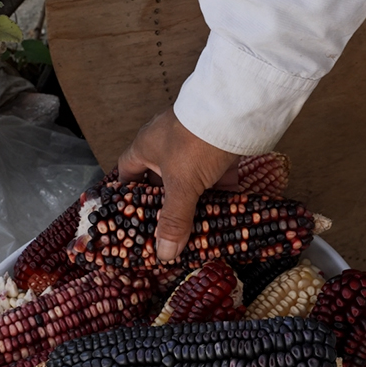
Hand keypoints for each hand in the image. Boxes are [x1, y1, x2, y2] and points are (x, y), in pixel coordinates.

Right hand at [117, 109, 239, 261]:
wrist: (238, 111)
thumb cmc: (197, 140)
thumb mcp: (181, 183)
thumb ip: (174, 219)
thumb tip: (165, 254)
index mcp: (146, 148)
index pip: (127, 174)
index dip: (127, 196)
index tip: (130, 220)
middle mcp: (167, 147)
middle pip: (161, 185)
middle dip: (165, 209)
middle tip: (165, 236)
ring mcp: (195, 150)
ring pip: (190, 185)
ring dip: (193, 207)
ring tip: (193, 236)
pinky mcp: (220, 154)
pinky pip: (216, 182)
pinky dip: (219, 200)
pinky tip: (222, 221)